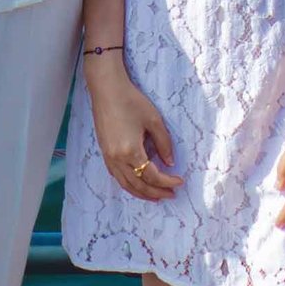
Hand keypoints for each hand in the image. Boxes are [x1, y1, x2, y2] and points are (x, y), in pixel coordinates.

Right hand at [83, 54, 182, 201]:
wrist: (107, 89)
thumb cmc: (131, 100)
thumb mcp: (154, 120)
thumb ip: (164, 143)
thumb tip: (170, 163)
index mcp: (131, 152)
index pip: (152, 176)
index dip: (167, 182)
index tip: (180, 181)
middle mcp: (118, 159)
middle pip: (139, 185)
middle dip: (157, 192)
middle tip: (171, 194)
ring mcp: (109, 158)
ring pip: (126, 185)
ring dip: (142, 193)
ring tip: (156, 196)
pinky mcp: (105, 153)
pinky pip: (117, 177)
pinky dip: (129, 185)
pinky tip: (137, 184)